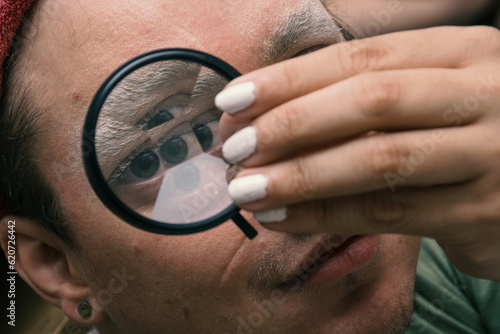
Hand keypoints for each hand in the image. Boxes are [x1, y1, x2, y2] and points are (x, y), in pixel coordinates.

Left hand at [217, 26, 499, 280]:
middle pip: (372, 100)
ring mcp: (491, 154)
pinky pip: (391, 214)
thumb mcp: (425, 95)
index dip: (291, 78)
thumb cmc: (459, 132)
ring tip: (248, 190)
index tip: (234, 100)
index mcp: (461, 52)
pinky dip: (328, 215)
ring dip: (302, 176)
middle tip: (235, 150)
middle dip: (293, 124)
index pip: (361, 56)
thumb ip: (361, 95)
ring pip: (380, 160)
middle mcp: (483, 94)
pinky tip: (284, 217)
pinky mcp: (484, 212)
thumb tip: (265, 111)